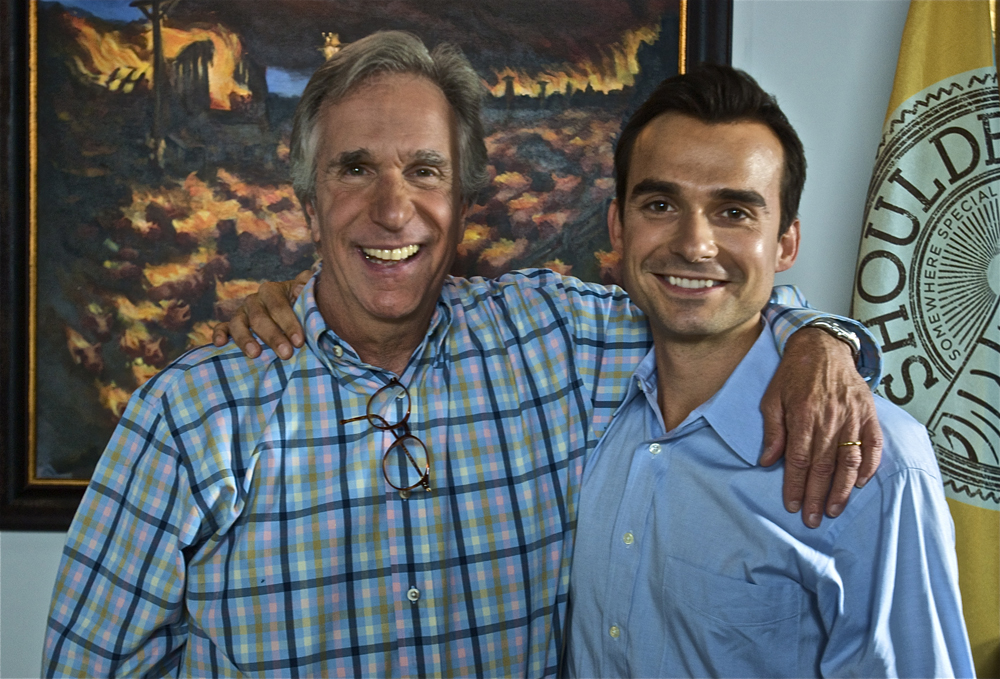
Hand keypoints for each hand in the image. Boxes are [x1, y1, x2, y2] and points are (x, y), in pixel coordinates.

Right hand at [212, 269, 310, 358]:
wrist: (292, 313)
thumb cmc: (301, 307)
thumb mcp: (308, 296)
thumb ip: (308, 288)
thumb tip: (300, 289)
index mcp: (272, 290)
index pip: (278, 306)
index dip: (289, 323)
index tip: (299, 341)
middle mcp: (254, 300)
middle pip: (259, 318)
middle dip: (273, 337)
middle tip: (286, 354)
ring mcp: (241, 313)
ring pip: (238, 323)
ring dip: (245, 339)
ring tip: (255, 354)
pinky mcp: (231, 326)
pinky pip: (221, 328)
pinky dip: (218, 334)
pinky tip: (220, 344)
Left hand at [760, 328, 882, 527]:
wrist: (823, 347)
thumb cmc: (793, 374)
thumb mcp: (772, 398)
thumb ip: (773, 431)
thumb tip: (766, 462)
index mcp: (803, 415)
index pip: (798, 459)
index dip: (794, 485)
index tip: (791, 505)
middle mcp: (830, 418)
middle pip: (823, 466)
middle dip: (816, 496)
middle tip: (812, 520)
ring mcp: (853, 417)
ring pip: (849, 461)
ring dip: (843, 490)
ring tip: (834, 510)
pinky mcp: (869, 414)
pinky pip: (874, 445)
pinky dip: (870, 466)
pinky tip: (861, 484)